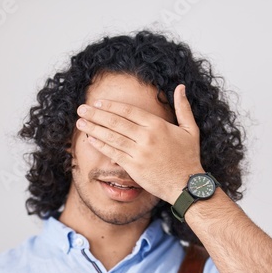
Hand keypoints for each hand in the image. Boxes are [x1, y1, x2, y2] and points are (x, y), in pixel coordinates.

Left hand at [75, 83, 203, 202]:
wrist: (187, 185)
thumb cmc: (189, 158)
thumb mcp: (190, 129)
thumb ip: (183, 108)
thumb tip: (181, 87)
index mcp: (157, 125)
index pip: (128, 111)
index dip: (111, 106)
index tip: (97, 102)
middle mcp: (146, 137)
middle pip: (116, 122)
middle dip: (96, 114)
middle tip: (81, 109)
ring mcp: (139, 153)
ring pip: (112, 137)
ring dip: (94, 128)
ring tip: (80, 122)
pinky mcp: (134, 167)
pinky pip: (113, 153)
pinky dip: (101, 145)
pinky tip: (90, 139)